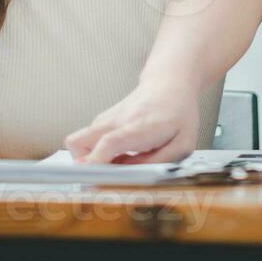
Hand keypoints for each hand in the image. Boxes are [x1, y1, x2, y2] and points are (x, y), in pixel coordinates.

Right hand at [64, 77, 199, 163]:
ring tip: (117, 165)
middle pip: (78, 141)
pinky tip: (118, 155)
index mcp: (139, 127)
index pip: (109, 142)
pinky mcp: (102, 121)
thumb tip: (130, 175)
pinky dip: (95, 153)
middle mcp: (116, 121)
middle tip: (103, 176)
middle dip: (82, 164)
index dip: (95, 161)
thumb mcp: (182, 145)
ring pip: (78, 142)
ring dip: (90, 159)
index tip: (88, 175)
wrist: (169, 84)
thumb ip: (158, 162)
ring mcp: (106, 120)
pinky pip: (87, 141)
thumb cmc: (178, 114)